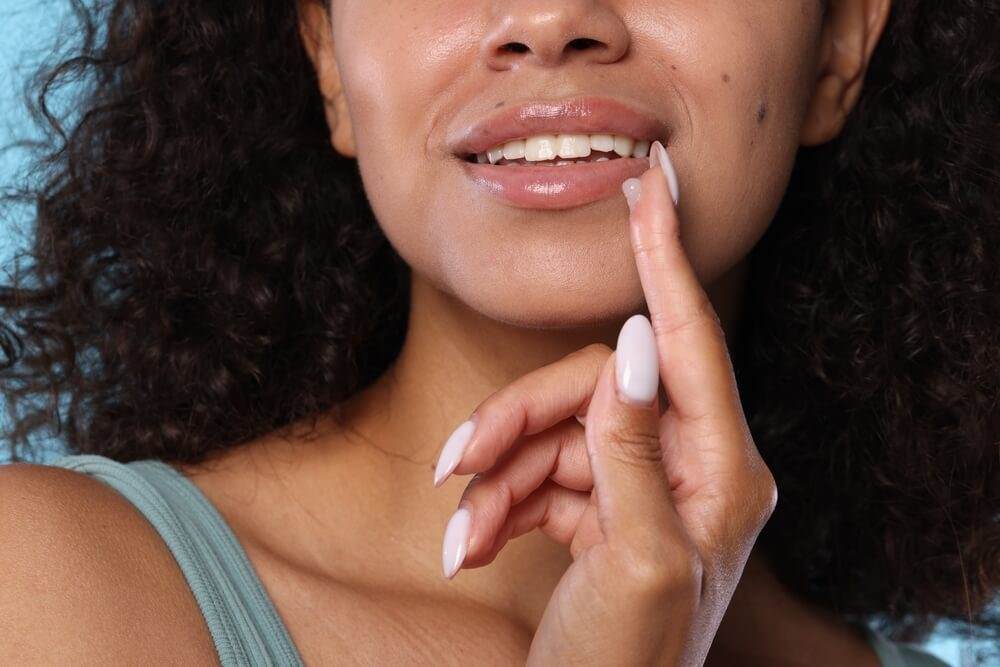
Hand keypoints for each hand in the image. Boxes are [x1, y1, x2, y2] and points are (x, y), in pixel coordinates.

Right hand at [432, 141, 776, 665]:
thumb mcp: (635, 560)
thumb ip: (633, 448)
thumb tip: (631, 345)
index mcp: (722, 473)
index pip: (687, 342)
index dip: (664, 259)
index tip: (649, 187)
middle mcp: (689, 471)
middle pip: (589, 394)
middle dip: (515, 423)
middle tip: (456, 464)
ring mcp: (642, 491)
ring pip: (554, 436)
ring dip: (496, 479)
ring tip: (459, 532)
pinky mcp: (600, 513)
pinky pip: (541, 477)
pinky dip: (499, 504)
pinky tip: (470, 545)